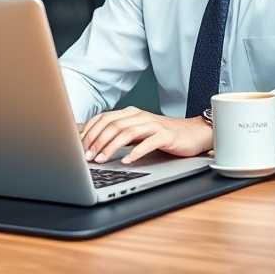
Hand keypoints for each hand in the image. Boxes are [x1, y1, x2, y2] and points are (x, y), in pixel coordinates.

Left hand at [80, 106, 212, 164]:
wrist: (194, 133)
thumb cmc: (164, 135)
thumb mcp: (138, 132)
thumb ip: (120, 134)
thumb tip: (94, 144)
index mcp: (131, 113)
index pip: (104, 118)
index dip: (90, 131)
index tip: (80, 146)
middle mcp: (140, 116)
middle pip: (113, 125)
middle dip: (97, 141)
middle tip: (88, 157)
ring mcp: (153, 125)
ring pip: (127, 133)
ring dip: (111, 147)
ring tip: (102, 159)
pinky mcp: (166, 135)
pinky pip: (148, 143)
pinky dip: (135, 152)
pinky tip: (127, 161)